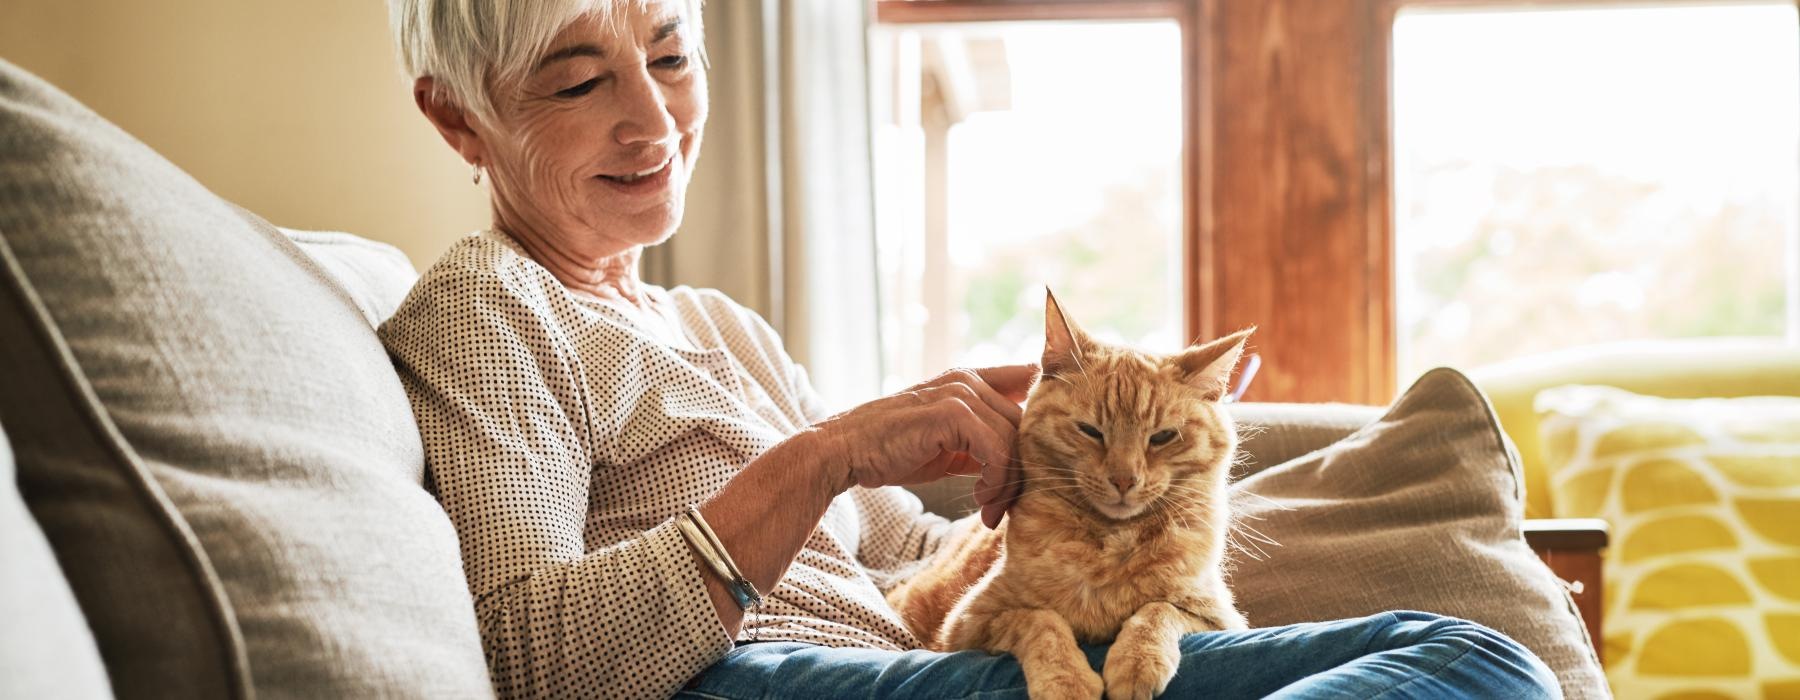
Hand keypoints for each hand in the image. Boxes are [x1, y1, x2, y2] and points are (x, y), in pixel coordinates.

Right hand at [810, 365, 1035, 526]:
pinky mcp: (952, 414)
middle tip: (1004, 506)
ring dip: (1007, 484)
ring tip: (990, 509)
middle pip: (1026, 424)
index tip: (1044, 455)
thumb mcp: (949, 444)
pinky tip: (981, 500)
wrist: (846, 451)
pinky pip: (997, 451)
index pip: (1028, 381)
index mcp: (969, 380)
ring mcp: (961, 393)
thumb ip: (983, 443)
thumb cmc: (893, 450)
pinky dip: (995, 482)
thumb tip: (1020, 466)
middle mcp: (969, 380)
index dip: (1044, 411)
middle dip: (1022, 470)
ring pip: (1015, 441)